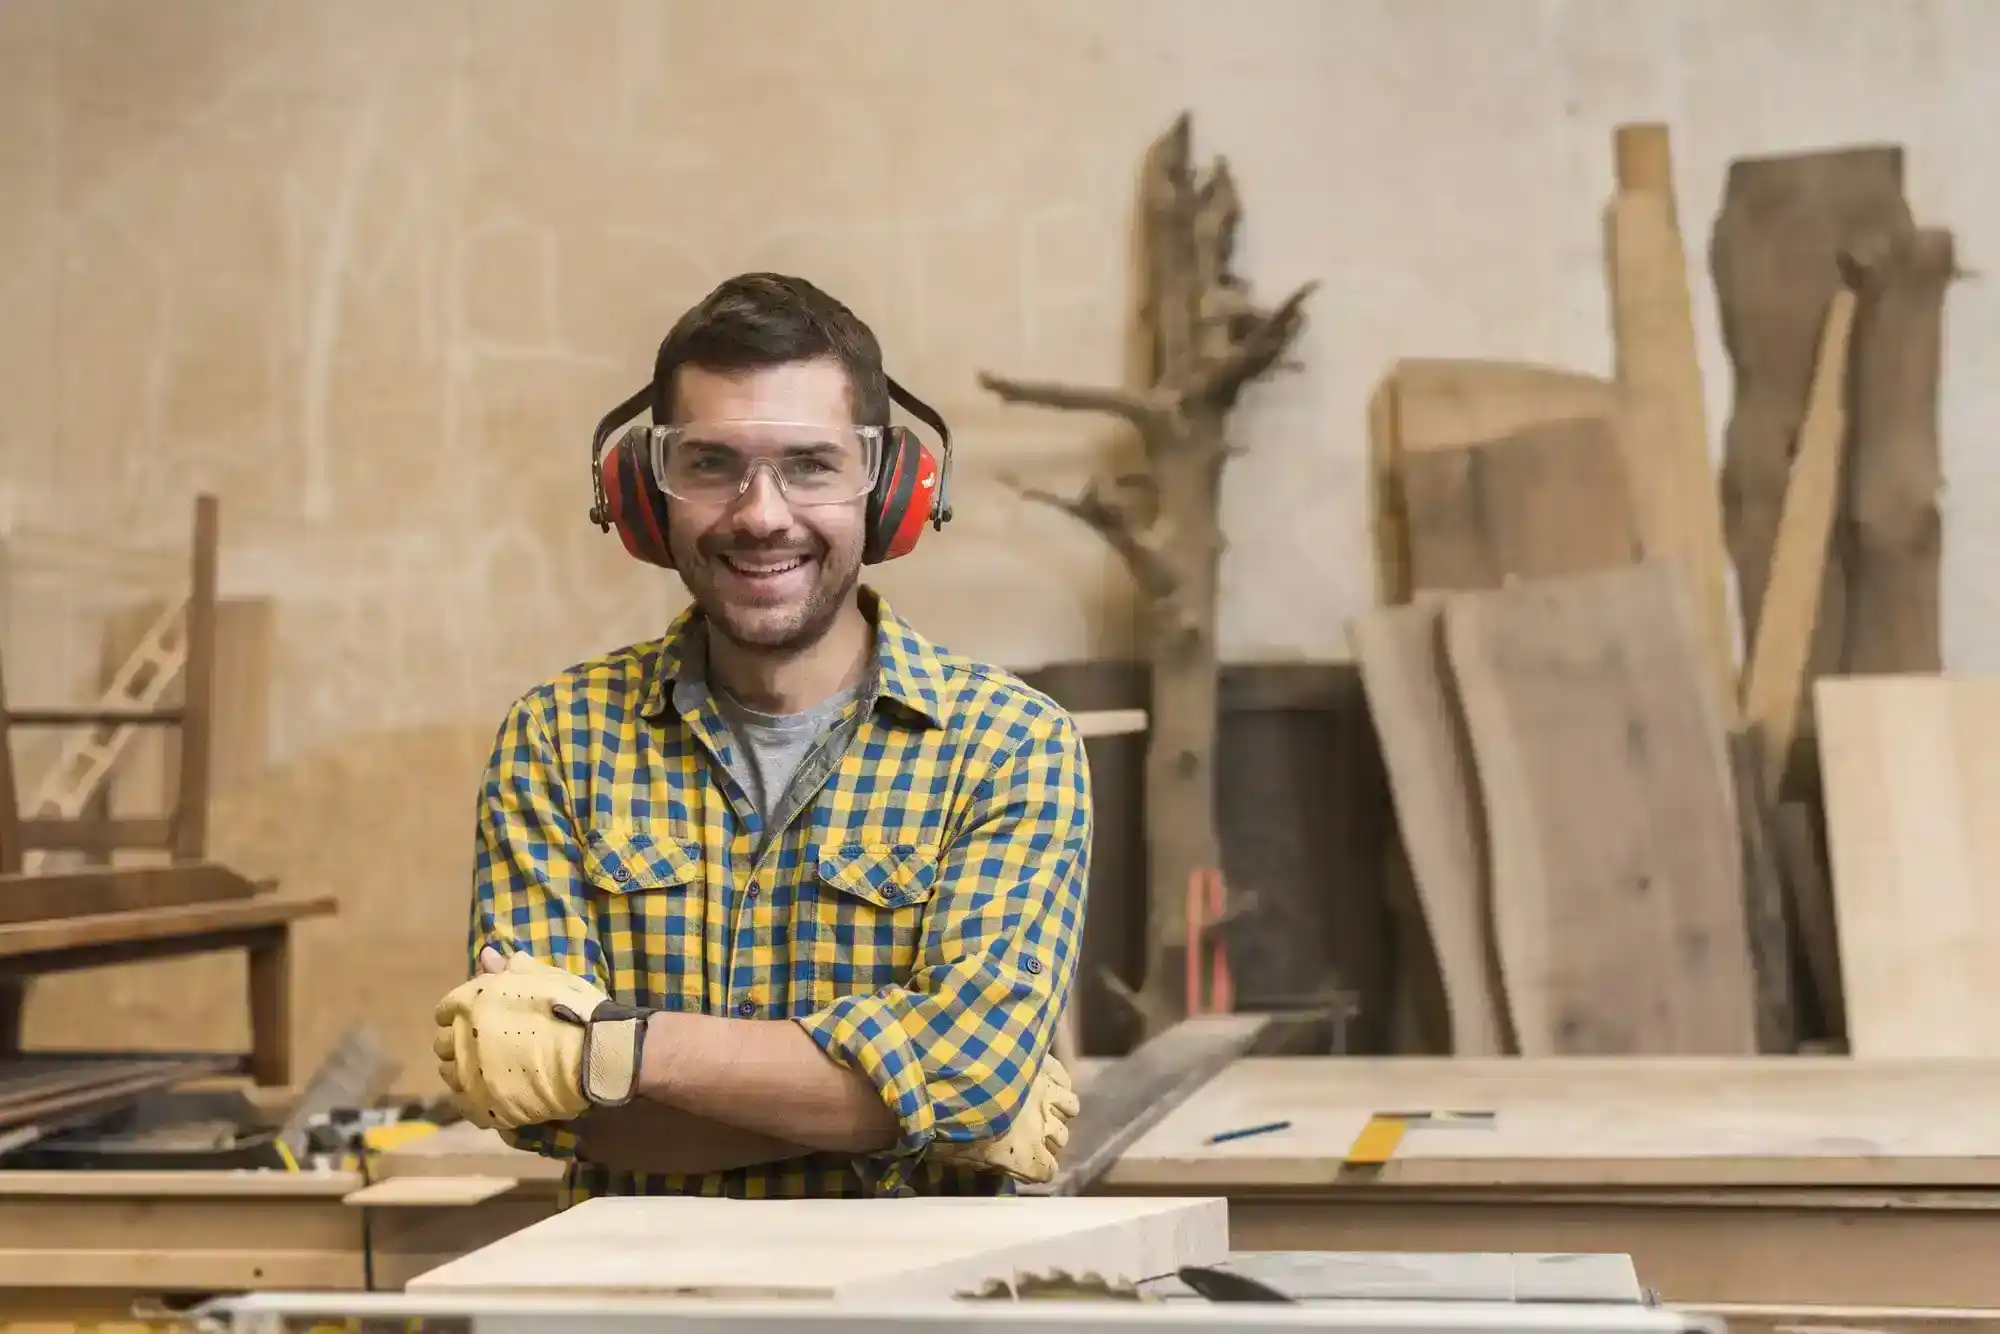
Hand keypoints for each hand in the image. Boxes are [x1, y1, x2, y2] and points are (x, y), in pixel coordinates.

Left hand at [433, 950, 653, 1129]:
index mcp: (472, 1001)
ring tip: (490, 1071)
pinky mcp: (482, 1106)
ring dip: (464, 1070)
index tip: (480, 1019)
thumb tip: (486, 954)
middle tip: (487, 1045)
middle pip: (443, 1043)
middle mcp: (461, 1037)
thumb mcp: (545, 978)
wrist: (595, 1053)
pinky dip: (473, 1099)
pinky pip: (462, 1104)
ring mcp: (470, 1075)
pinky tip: (492, 1093)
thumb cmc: (573, 1008)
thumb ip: (510, 968)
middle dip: (460, 1041)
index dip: (462, 1014)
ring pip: (450, 1074)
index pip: (445, 1010)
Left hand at [930, 1054, 1080, 1184]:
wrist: (957, 1072)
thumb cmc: (950, 1121)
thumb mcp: (958, 1153)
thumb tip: (990, 1161)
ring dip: (1059, 1110)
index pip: (1046, 1171)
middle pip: (1060, 1140)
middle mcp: (1042, 1127)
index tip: (1027, 1164)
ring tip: (1044, 1106)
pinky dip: (1059, 1082)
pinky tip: (1047, 1081)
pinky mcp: (1045, 1065)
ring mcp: (1046, 1094)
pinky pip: (1064, 1078)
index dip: (1038, 1168)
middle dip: (1049, 1138)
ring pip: (1070, 1108)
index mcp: (1024, 1154)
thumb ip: (983, 1160)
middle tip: (1031, 1131)